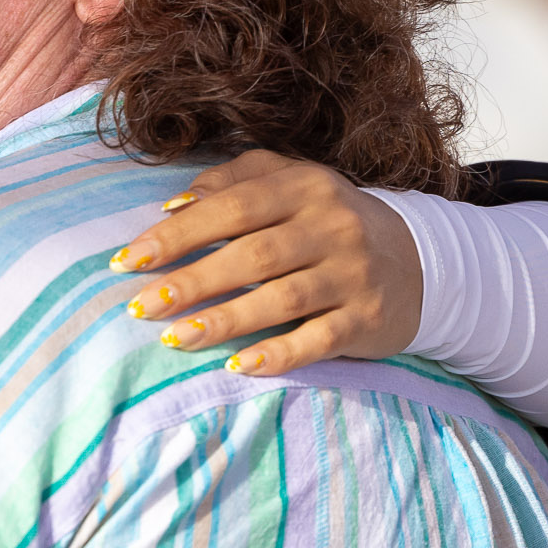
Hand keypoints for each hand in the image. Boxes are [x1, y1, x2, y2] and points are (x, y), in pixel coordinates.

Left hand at [108, 149, 421, 376]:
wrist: (418, 261)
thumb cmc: (326, 220)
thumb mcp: (288, 183)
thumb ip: (230, 182)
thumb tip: (171, 205)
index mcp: (305, 187)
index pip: (232, 208)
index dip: (177, 233)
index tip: (128, 259)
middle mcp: (333, 227)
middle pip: (252, 255)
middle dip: (192, 281)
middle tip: (143, 305)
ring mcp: (354, 275)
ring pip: (282, 299)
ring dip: (224, 321)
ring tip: (175, 337)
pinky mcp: (369, 319)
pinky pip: (319, 340)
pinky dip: (278, 355)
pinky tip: (238, 365)